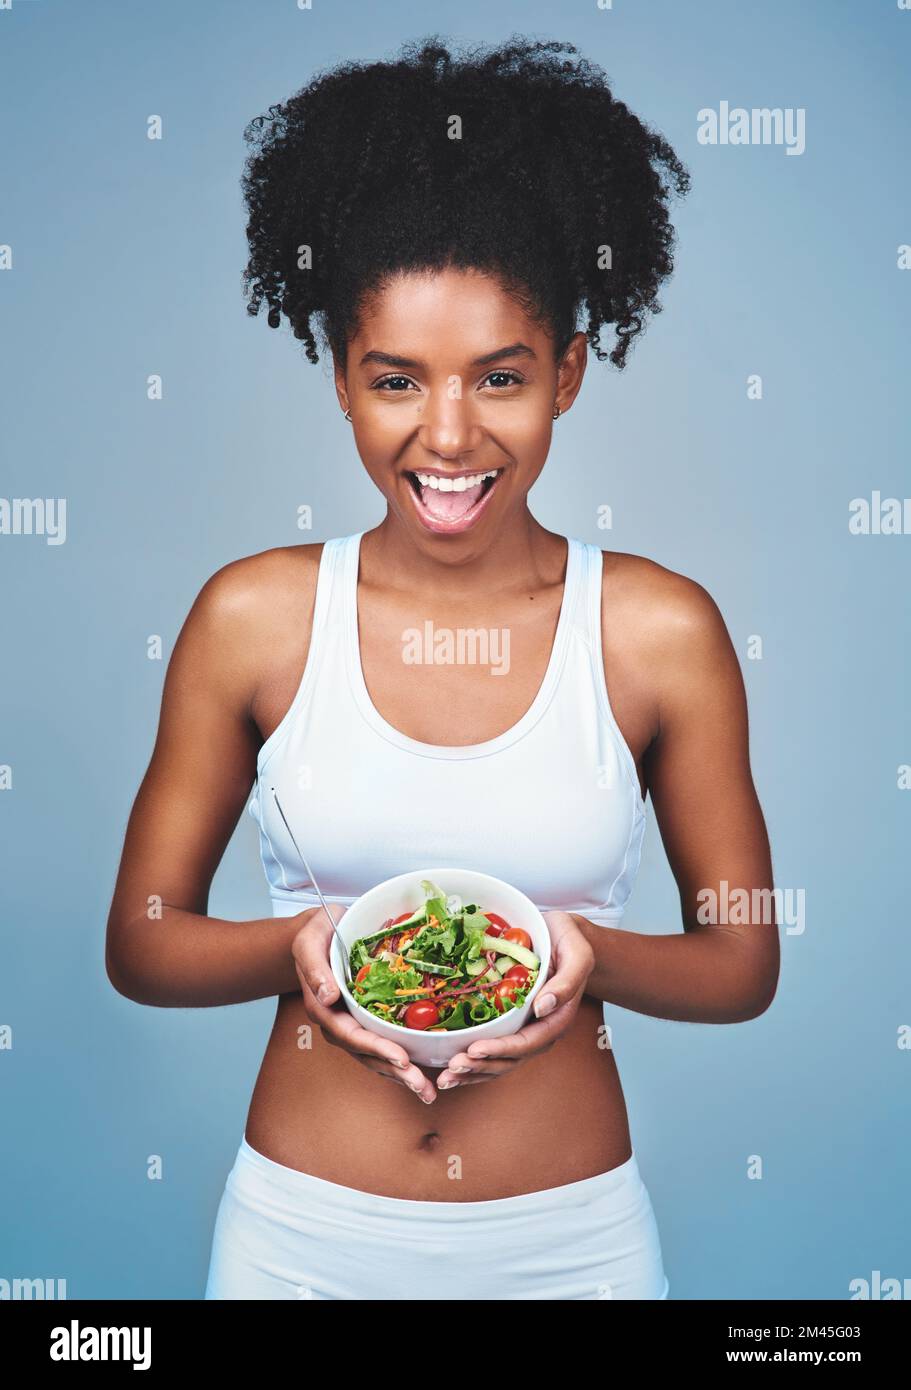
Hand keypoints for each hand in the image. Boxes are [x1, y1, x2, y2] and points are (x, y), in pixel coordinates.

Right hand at [291, 902, 436, 1103]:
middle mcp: (338, 1022)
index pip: (351, 1034)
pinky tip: (422, 1070)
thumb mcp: (308, 942)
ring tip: (427, 1091)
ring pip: (376, 1055)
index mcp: (323, 1008)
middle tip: (423, 1087)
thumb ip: (314, 968)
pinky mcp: (366, 1019)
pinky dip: (401, 1058)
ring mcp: (352, 1024)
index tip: (401, 1059)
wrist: (321, 932)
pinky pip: (383, 1042)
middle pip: (366, 1053)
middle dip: (395, 1071)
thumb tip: (328, 996)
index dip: (377, 1048)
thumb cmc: (315, 935)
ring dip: (401, 1074)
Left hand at [434, 911, 594, 1089]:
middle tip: (451, 1067)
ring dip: (473, 1071)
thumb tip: (543, 1008)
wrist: (566, 935)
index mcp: (558, 1018)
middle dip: (480, 1065)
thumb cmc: (571, 942)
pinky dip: (473, 1059)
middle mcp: (541, 1030)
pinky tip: (450, 1067)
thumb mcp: (577, 955)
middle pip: (511, 1058)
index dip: (500, 1049)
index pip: (528, 1042)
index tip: (474, 1050)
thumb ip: (566, 982)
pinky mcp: (513, 1023)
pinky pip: (493, 1046)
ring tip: (446, 1077)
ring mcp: (526, 1029)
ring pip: (500, 1060)